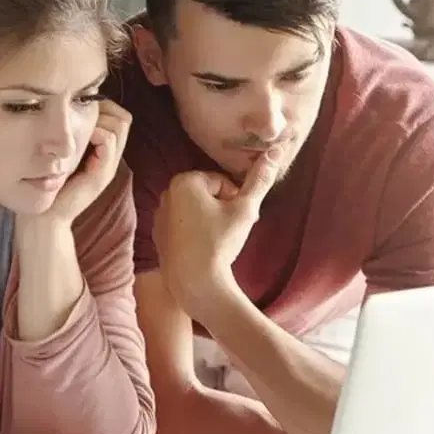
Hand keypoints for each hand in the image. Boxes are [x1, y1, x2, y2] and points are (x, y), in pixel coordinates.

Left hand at [42, 99, 130, 224]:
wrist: (45, 218)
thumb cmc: (47, 185)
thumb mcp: (60, 155)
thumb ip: (68, 138)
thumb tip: (62, 111)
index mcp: (102, 154)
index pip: (119, 118)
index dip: (104, 106)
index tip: (81, 106)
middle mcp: (110, 159)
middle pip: (124, 119)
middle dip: (104, 108)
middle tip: (81, 112)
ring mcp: (108, 167)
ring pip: (120, 126)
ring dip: (100, 118)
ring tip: (79, 124)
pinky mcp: (101, 174)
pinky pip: (109, 141)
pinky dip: (96, 131)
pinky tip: (78, 136)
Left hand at [153, 149, 283, 317]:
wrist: (195, 283)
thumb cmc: (219, 243)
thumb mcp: (245, 209)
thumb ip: (260, 180)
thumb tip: (276, 150)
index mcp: (184, 181)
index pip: (221, 182)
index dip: (235, 199)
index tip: (238, 217)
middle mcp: (166, 194)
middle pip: (206, 194)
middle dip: (222, 208)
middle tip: (232, 229)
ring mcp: (158, 216)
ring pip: (195, 210)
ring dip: (210, 219)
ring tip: (219, 241)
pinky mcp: (157, 236)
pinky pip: (183, 226)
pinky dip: (195, 232)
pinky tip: (203, 249)